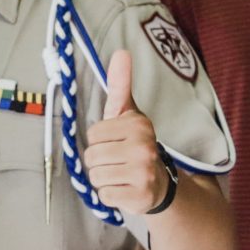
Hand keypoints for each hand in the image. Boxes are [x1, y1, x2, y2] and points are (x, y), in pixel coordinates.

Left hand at [86, 51, 168, 213]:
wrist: (158, 182)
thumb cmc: (135, 144)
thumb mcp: (127, 113)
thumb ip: (120, 84)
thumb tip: (121, 52)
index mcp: (139, 125)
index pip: (93, 134)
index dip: (99, 140)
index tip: (116, 142)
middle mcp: (144, 148)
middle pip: (92, 156)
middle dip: (99, 161)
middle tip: (117, 161)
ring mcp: (143, 174)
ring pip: (96, 177)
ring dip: (103, 178)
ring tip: (120, 174)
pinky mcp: (140, 197)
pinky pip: (104, 195)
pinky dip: (109, 194)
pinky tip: (124, 188)